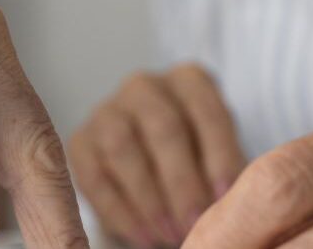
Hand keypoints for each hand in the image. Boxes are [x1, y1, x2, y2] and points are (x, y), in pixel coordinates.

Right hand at [70, 64, 245, 247]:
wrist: (152, 169)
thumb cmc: (197, 160)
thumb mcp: (218, 156)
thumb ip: (226, 172)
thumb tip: (230, 203)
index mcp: (188, 80)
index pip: (207, 110)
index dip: (219, 155)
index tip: (225, 197)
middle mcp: (145, 86)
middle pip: (163, 127)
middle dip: (182, 182)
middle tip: (195, 224)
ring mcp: (108, 110)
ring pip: (123, 147)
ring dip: (149, 198)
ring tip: (169, 235)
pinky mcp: (81, 142)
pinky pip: (94, 176)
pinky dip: (120, 212)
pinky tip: (143, 237)